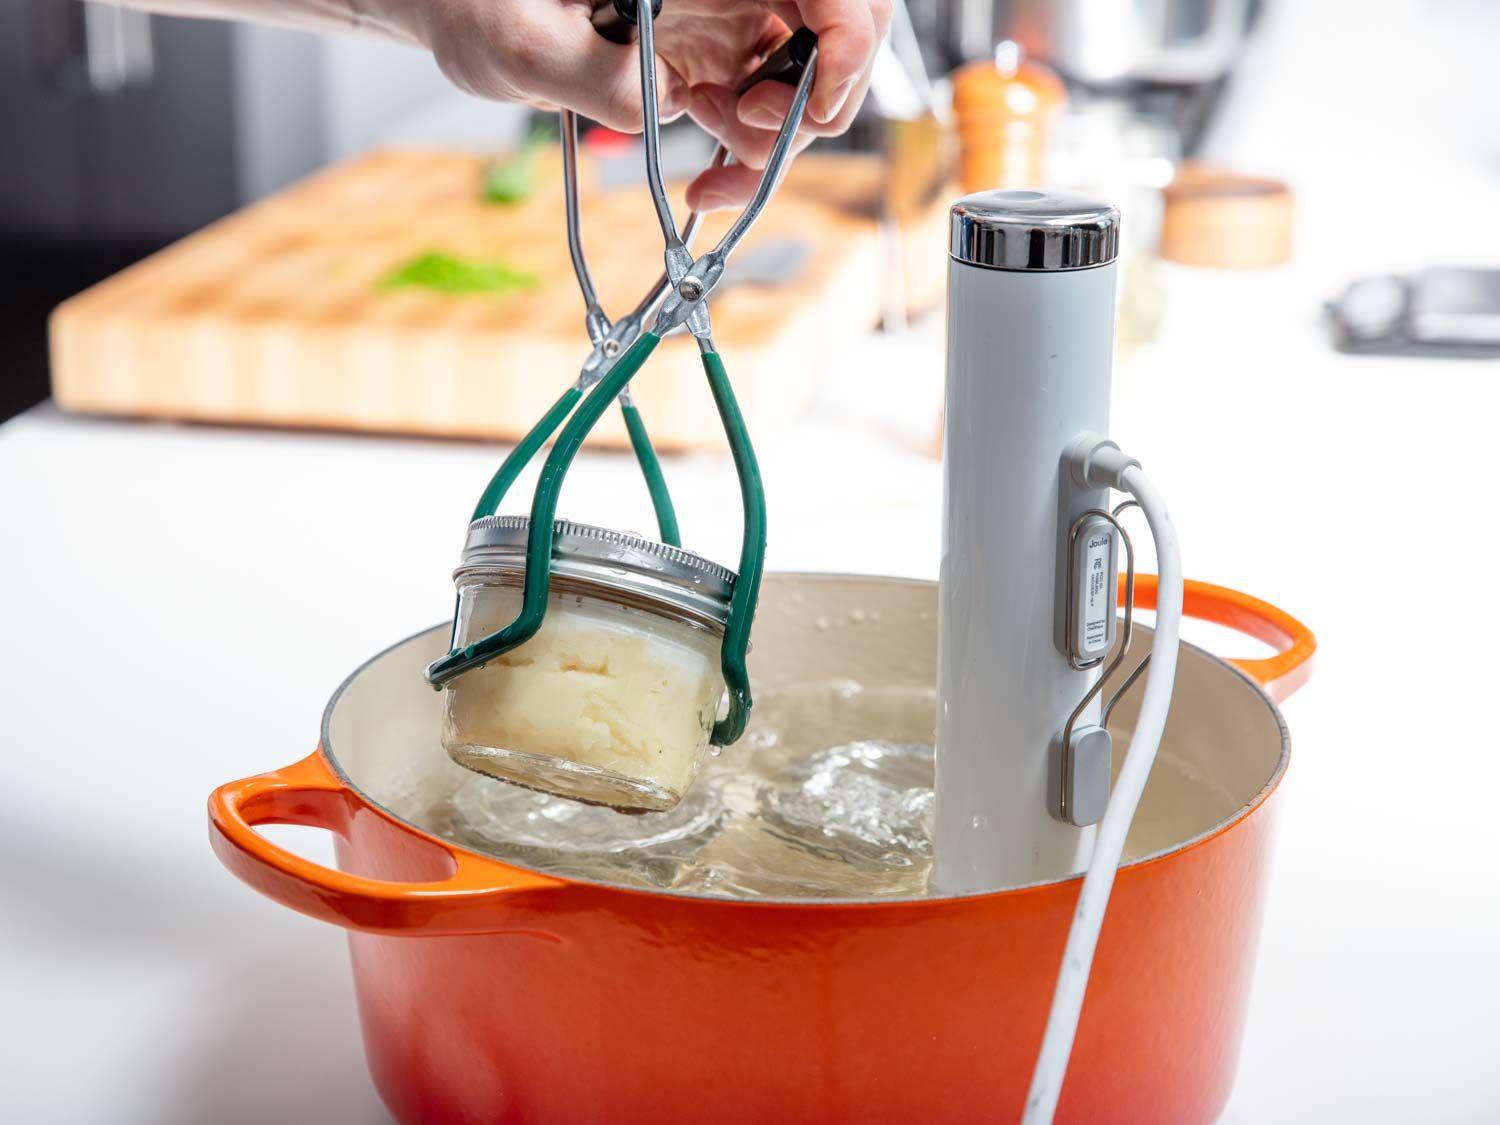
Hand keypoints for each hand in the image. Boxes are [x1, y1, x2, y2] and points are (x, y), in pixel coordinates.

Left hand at [413, 0, 890, 208]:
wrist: (471, 16)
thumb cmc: (483, 5)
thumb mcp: (519, 41)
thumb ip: (589, 73)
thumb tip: (658, 103)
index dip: (847, 46)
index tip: (806, 109)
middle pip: (845, 34)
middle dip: (818, 100)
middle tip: (749, 136)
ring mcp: (733, 18)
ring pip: (811, 84)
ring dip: (776, 142)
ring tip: (704, 163)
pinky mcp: (720, 59)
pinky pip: (769, 113)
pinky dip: (751, 158)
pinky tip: (705, 179)